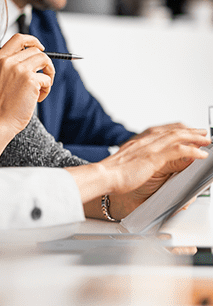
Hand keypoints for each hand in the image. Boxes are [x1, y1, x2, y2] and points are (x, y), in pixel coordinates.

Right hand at [0, 33, 54, 137]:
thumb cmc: (0, 104)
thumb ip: (11, 65)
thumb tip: (35, 55)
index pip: (18, 38)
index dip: (33, 40)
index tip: (41, 48)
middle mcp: (7, 61)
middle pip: (35, 50)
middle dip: (44, 63)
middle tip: (43, 77)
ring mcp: (19, 69)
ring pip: (44, 60)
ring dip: (48, 74)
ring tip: (41, 89)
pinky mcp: (30, 80)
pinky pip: (47, 78)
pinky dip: (46, 89)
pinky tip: (37, 99)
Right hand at [71, 126, 210, 218]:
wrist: (103, 176)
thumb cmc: (113, 174)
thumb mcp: (131, 162)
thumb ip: (145, 158)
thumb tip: (159, 159)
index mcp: (138, 141)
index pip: (162, 130)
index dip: (177, 129)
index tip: (187, 130)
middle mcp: (144, 140)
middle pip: (172, 131)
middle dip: (190, 131)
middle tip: (203, 133)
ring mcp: (149, 148)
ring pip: (177, 137)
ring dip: (194, 138)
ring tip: (206, 140)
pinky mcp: (153, 158)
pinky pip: (178, 151)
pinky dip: (191, 150)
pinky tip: (200, 153)